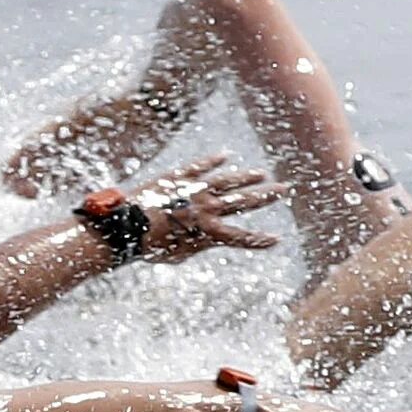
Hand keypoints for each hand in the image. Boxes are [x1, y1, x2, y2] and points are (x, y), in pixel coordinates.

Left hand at [132, 155, 287, 262]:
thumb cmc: (151, 247)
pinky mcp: (179, 177)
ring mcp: (194, 190)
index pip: (243, 237)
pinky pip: (200, 167)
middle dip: (266, 196)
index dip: (261, 240)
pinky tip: (225, 155)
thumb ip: (196, 245)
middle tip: (284, 189)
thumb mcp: (178, 255)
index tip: (278, 239)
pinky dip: (213, 161)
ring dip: (246, 177)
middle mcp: (208, 209)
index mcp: (209, 233)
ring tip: (262, 174)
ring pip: (227, 181)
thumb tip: (204, 239)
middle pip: (244, 202)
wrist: (127, 225)